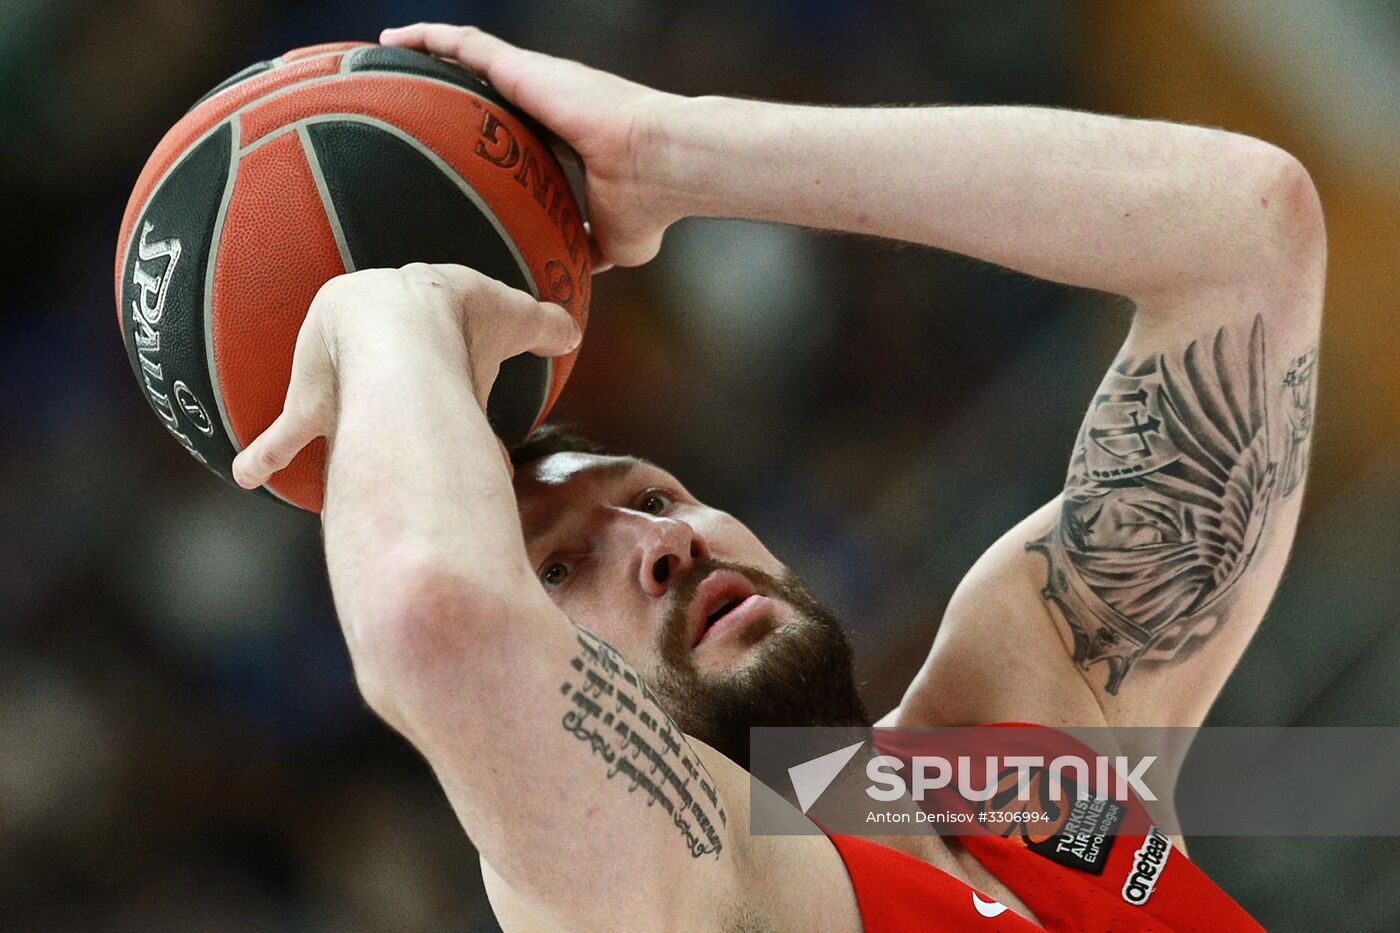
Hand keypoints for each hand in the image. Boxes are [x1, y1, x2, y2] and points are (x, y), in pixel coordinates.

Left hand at [231, 263, 579, 488]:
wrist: (401, 327)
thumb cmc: (461, 318)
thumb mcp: (516, 317)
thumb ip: (546, 326)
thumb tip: (572, 331)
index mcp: (414, 313)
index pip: (426, 324)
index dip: (436, 341)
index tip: (444, 361)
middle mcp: (366, 344)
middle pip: (371, 367)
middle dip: (376, 381)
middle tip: (390, 408)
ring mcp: (335, 378)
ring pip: (328, 398)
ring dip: (325, 418)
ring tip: (324, 444)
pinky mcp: (311, 408)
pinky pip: (286, 434)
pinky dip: (268, 454)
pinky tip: (249, 474)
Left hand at [380, 22, 683, 270]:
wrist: (663, 166)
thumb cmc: (650, 205)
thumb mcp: (615, 242)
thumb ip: (588, 248)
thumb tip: (571, 273)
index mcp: (566, 136)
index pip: (515, 127)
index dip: (487, 129)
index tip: (457, 141)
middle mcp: (550, 102)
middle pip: (486, 86)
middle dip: (451, 86)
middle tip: (409, 96)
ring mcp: (537, 81)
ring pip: (469, 56)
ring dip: (429, 51)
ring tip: (387, 52)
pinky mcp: (525, 68)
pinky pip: (465, 44)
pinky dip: (429, 38)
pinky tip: (395, 39)